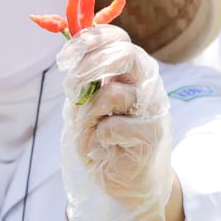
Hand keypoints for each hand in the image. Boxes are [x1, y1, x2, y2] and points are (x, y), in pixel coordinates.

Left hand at [58, 24, 173, 220]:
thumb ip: (84, 82)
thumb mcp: (88, 105)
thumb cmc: (107, 140)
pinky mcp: (152, 134)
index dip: (91, 40)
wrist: (129, 181)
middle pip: (126, 53)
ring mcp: (154, 108)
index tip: (66, 56)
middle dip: (90, 66)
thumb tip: (70, 56)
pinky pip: (113, 126)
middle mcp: (148, 84)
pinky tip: (105, 145)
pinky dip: (99, 136)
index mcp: (132, 71)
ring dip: (89, 112)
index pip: (119, 39)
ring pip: (114, 93)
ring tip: (90, 127)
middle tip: (71, 87)